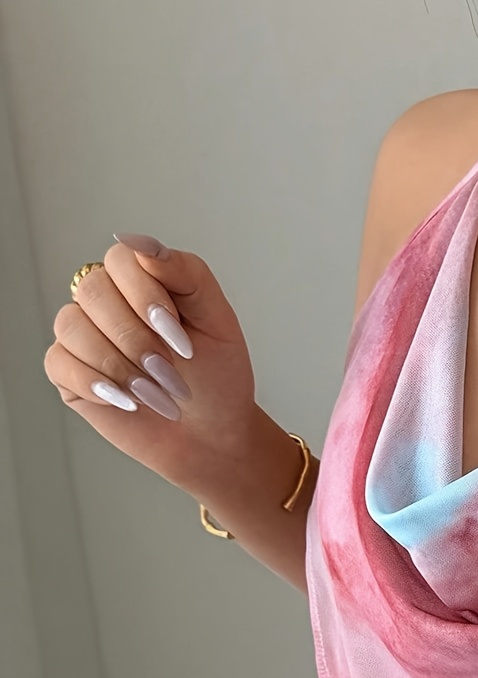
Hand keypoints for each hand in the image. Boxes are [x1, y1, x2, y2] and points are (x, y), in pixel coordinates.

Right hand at [43, 233, 268, 496]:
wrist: (214, 435)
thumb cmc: (218, 378)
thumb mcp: (217, 320)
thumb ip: (186, 273)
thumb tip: (138, 241)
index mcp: (142, 280)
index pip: (120, 259)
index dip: (147, 298)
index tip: (182, 341)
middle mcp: (107, 301)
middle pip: (93, 291)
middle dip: (137, 339)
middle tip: (171, 373)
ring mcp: (84, 335)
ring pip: (73, 326)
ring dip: (120, 366)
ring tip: (156, 393)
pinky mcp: (69, 371)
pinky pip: (60, 362)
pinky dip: (98, 384)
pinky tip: (128, 401)